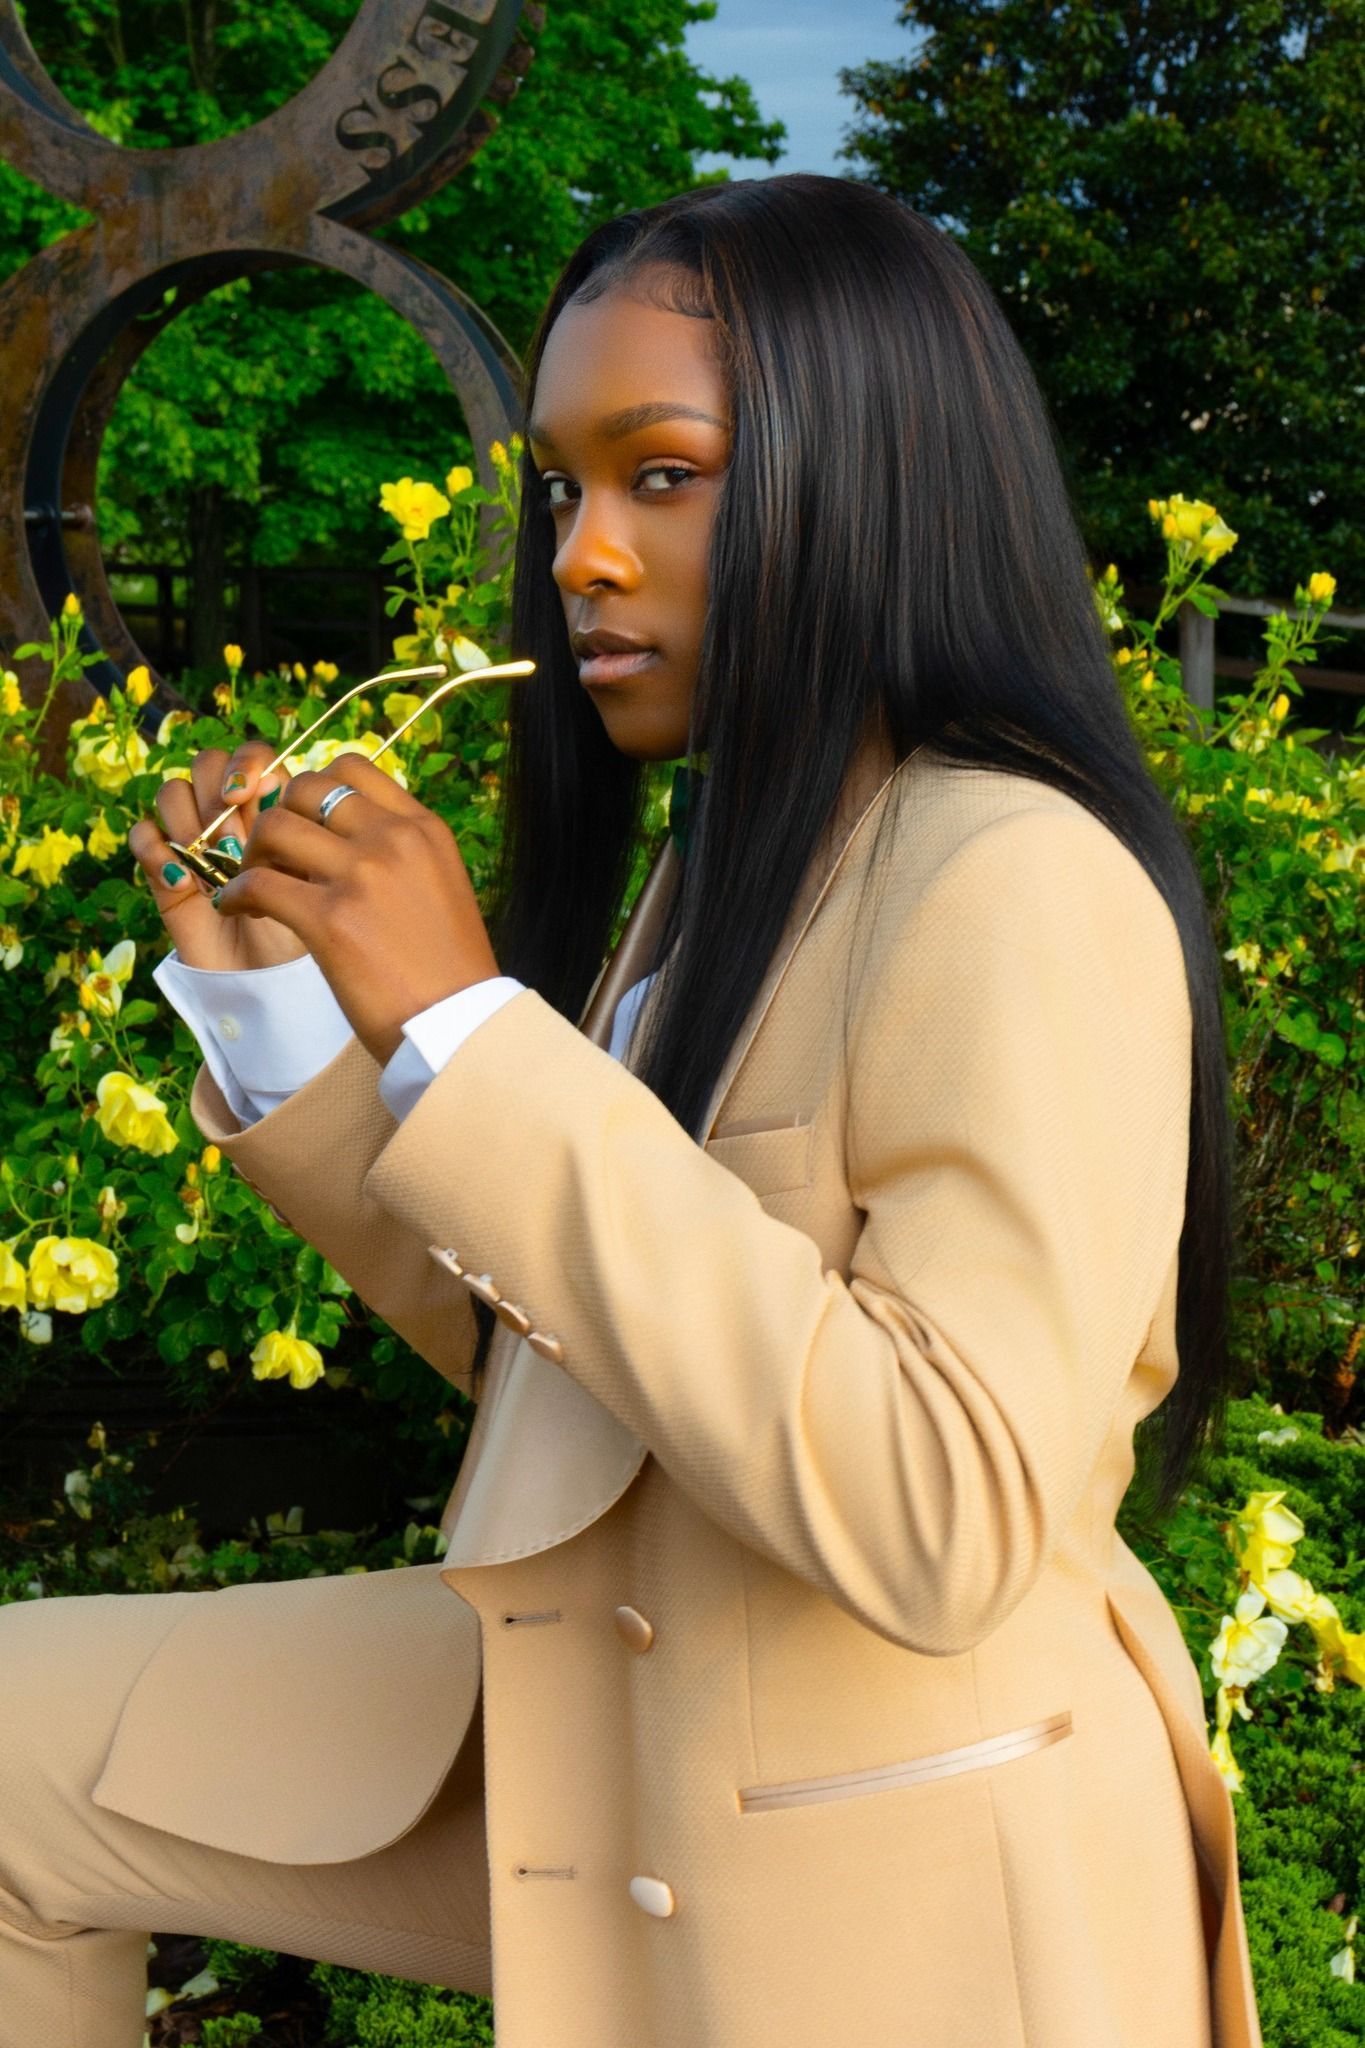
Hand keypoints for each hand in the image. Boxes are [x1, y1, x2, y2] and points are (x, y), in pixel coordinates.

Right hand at [128, 741, 305, 972]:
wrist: (268, 981)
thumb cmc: (302, 929)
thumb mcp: (311, 878)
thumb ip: (296, 832)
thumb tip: (277, 790)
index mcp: (271, 806)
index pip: (252, 756)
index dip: (246, 764)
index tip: (248, 792)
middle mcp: (230, 815)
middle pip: (206, 764)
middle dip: (214, 789)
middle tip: (228, 830)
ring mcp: (194, 838)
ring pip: (172, 792)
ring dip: (189, 822)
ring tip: (210, 866)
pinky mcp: (163, 867)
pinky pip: (144, 834)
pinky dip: (156, 849)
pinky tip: (183, 882)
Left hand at [206, 749, 500, 1065]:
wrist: (457, 1025)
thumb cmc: (449, 969)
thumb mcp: (441, 885)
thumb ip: (402, 853)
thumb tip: (351, 837)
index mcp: (423, 828)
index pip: (352, 768)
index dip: (314, 789)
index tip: (305, 823)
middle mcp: (393, 840)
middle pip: (305, 789)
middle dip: (278, 815)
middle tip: (271, 854)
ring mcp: (361, 875)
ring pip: (274, 828)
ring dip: (250, 853)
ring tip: (251, 883)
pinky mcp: (331, 919)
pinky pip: (258, 885)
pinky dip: (236, 895)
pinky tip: (238, 909)